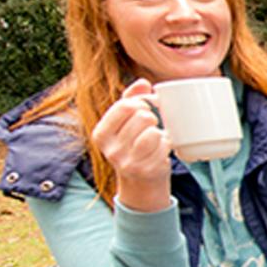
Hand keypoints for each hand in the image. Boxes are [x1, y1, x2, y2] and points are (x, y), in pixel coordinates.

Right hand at [93, 80, 172, 211]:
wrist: (140, 182)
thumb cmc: (132, 146)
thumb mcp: (124, 123)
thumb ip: (130, 99)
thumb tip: (143, 83)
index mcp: (101, 134)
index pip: (125, 105)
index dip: (141, 103)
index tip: (145, 109)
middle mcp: (110, 149)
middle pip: (142, 116)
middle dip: (152, 118)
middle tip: (151, 126)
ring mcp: (127, 162)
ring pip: (153, 131)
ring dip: (159, 132)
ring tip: (155, 139)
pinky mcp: (145, 170)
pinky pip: (163, 145)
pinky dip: (166, 145)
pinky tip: (159, 150)